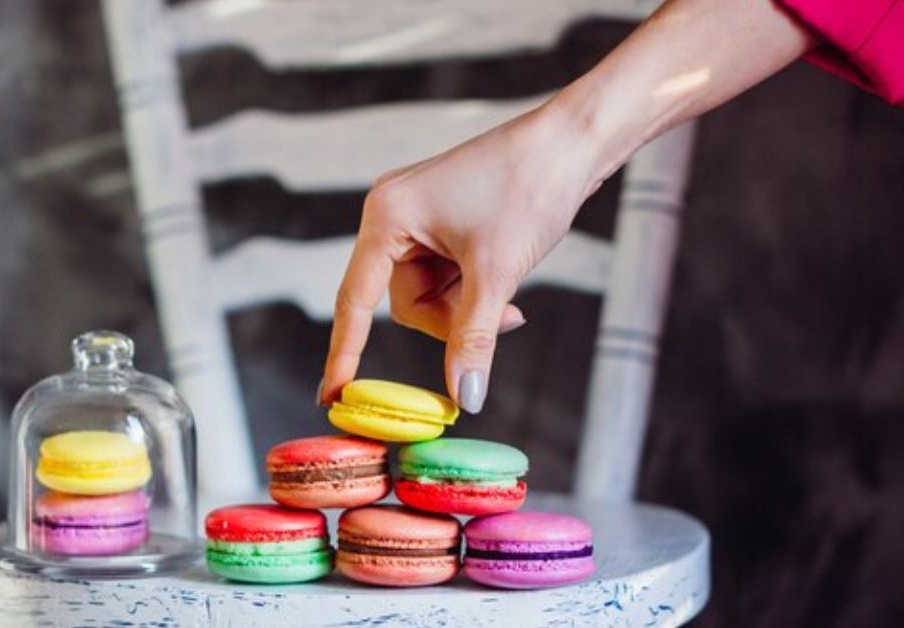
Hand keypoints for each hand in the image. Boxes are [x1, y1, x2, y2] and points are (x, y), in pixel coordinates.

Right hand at [319, 101, 605, 412]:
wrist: (572, 142)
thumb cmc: (530, 186)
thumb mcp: (498, 271)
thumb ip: (475, 337)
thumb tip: (464, 396)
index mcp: (387, 215)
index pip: (355, 300)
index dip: (345, 352)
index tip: (331, 396)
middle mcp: (391, 214)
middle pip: (404, 301)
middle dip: (452, 320)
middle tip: (502, 319)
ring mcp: (416, 218)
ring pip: (428, 294)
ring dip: (468, 307)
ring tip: (511, 296)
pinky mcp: (441, 222)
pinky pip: (444, 277)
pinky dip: (473, 289)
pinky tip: (504, 278)